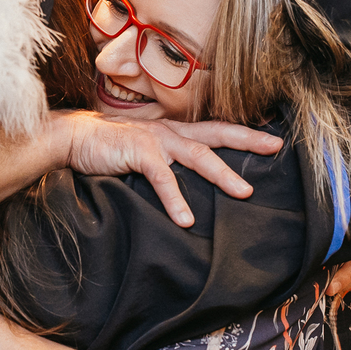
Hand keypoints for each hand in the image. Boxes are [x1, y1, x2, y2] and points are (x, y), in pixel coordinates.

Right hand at [56, 110, 282, 226]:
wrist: (75, 138)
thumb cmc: (110, 147)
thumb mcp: (146, 151)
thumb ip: (167, 161)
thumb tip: (189, 184)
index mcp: (174, 132)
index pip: (215, 130)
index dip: (243, 133)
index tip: (271, 140)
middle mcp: (170, 132)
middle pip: (217, 135)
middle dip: (248, 141)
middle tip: (275, 148)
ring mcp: (156, 140)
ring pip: (198, 156)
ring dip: (223, 175)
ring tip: (244, 192)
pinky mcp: (139, 152)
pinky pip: (163, 178)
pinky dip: (176, 199)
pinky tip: (186, 219)